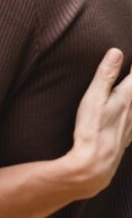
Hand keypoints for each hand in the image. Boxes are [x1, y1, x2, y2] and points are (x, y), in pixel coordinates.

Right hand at [65, 48, 131, 197]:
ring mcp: (131, 126)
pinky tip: (131, 117)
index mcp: (125, 98)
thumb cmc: (90, 130)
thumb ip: (105, 75)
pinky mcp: (126, 138)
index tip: (128, 53)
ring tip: (129, 90)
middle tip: (131, 70)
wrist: (94, 165)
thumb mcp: (93, 98)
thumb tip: (116, 52)